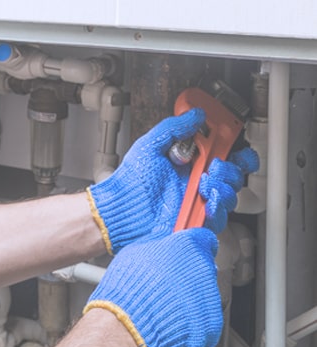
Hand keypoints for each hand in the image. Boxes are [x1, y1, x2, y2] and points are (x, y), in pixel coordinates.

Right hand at [83, 228, 222, 346]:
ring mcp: (210, 299)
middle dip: (189, 276)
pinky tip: (169, 321)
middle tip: (165, 285)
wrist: (129, 327)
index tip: (186, 253)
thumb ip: (156, 242)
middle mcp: (204, 270)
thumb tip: (162, 237)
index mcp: (188, 247)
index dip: (193, 246)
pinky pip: (203, 320)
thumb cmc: (127, 289)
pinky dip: (190, 322)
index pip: (204, 239)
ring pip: (204, 295)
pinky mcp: (211, 324)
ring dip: (188, 299)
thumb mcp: (134, 252)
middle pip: (204, 269)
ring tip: (163, 306)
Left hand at [87, 108, 258, 253]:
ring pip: (230, 194)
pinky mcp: (196, 221)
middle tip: (214, 164)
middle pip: (234, 174)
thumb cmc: (131, 180)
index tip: (232, 138)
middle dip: (232, 167)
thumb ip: (174, 127)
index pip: (224, 152)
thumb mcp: (150, 145)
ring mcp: (198, 202)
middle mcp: (198, 182)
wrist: (123, 207)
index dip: (234, 145)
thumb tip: (196, 114)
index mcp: (191, 162)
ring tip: (204, 182)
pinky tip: (206, 199)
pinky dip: (218, 206)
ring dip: (224, 185)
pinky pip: (219, 216)